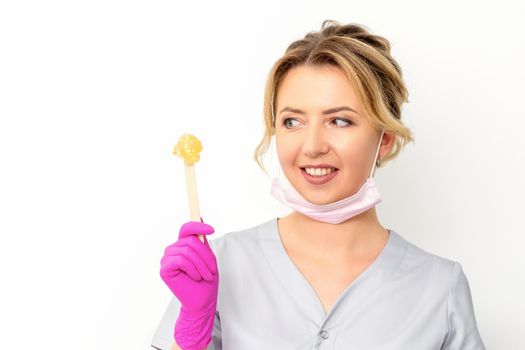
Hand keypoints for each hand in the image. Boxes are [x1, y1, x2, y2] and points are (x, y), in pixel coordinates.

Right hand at [159, 218, 218, 348]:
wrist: (202, 301)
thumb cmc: (205, 280)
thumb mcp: (208, 256)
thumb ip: (202, 240)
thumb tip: (199, 218)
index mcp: (183, 245)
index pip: (186, 228)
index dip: (197, 225)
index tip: (212, 230)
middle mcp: (173, 249)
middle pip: (190, 240)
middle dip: (205, 256)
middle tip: (211, 270)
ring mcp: (167, 258)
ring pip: (187, 251)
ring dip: (201, 264)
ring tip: (204, 276)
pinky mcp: (164, 269)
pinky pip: (181, 260)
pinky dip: (192, 269)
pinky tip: (194, 277)